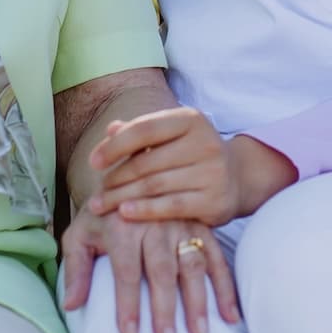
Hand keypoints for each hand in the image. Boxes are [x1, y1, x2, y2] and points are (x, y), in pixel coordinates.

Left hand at [59, 207, 239, 332]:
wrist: (132, 175)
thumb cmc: (102, 217)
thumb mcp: (79, 235)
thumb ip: (75, 270)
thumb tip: (71, 305)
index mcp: (122, 226)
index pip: (126, 272)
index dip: (127, 305)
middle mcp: (154, 223)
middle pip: (162, 271)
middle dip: (165, 310)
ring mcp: (182, 224)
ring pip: (193, 265)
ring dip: (198, 301)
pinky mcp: (202, 227)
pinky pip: (217, 258)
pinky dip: (226, 287)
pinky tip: (231, 316)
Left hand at [84, 106, 296, 225]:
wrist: (238, 178)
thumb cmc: (192, 154)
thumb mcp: (171, 136)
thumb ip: (141, 132)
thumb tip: (110, 130)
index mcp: (190, 119)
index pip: (144, 129)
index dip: (114, 146)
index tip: (93, 162)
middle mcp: (205, 142)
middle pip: (146, 162)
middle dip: (115, 178)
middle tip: (96, 192)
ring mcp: (212, 172)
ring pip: (155, 186)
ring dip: (122, 197)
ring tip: (101, 205)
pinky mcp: (214, 200)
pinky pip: (171, 207)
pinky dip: (144, 210)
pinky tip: (124, 213)